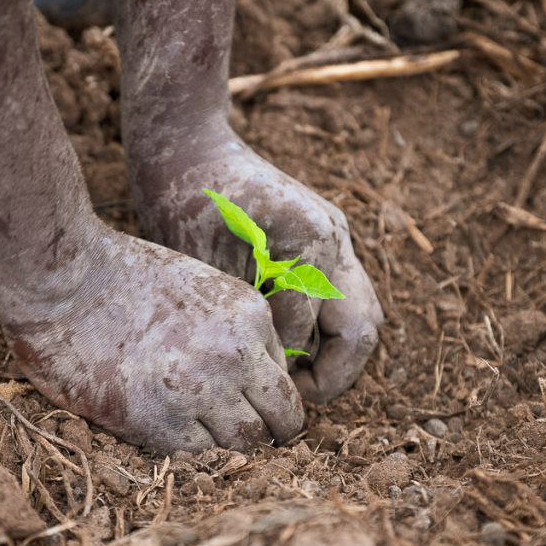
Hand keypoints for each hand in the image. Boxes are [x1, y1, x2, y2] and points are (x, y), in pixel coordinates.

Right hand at [0, 225, 303, 451]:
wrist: (63, 278)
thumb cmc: (121, 275)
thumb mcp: (199, 288)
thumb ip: (232, 330)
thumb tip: (251, 378)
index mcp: (249, 316)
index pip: (285, 379)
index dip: (267, 397)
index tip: (246, 405)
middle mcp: (236, 356)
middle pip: (282, 420)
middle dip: (268, 432)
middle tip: (241, 436)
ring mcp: (200, 391)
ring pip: (246, 444)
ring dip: (231, 447)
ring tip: (204, 437)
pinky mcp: (159, 421)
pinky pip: (199, 455)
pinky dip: (192, 452)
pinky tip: (171, 433)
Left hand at [132, 130, 383, 402]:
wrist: (187, 145)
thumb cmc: (183, 202)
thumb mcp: (209, 270)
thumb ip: (251, 318)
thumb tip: (277, 371)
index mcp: (308, 241)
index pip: (310, 334)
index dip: (286, 373)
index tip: (260, 394)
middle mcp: (334, 237)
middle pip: (362, 328)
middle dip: (334, 374)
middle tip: (294, 400)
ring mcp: (334, 234)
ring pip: (360, 313)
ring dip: (335, 352)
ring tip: (293, 379)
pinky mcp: (324, 236)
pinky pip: (341, 294)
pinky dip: (324, 327)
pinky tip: (287, 345)